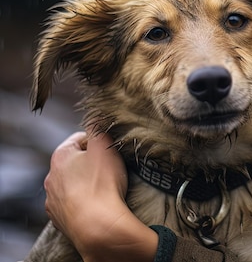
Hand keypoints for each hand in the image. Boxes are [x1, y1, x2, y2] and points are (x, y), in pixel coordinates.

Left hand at [44, 131, 157, 261]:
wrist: (97, 225)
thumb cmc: (101, 183)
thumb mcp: (104, 146)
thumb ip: (99, 126)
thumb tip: (96, 113)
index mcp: (60, 156)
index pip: (80, 138)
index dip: (98, 142)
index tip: (111, 150)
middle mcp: (51, 177)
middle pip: (75, 162)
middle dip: (92, 163)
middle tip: (111, 168)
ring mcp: (54, 199)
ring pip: (72, 184)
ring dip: (86, 183)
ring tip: (106, 189)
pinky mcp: (60, 218)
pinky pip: (73, 204)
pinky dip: (83, 202)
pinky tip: (97, 205)